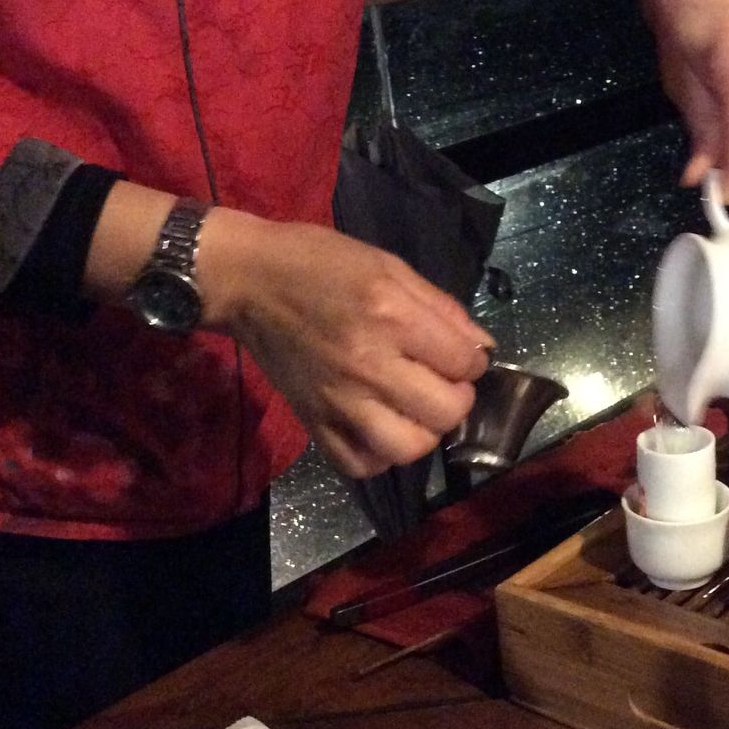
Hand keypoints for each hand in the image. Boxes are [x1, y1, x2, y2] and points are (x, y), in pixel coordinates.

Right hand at [201, 213, 493, 477]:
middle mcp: (368, 365)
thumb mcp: (389, 266)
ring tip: (416, 409)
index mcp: (391, 317)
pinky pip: (360, 465)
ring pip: (408, 448)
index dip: (473, 360)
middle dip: (457, 398)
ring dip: (424, 432)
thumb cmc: (320, 263)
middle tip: (443, 381)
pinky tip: (382, 428)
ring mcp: (339, 401)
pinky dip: (380, 455)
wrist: (247, 281)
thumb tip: (481, 347)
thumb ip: (442, 308)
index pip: (464, 362)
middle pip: (445, 412)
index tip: (459, 353)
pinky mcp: (313, 423)